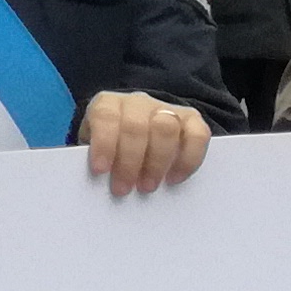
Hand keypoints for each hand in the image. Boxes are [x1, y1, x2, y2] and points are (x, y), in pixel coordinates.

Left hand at [80, 89, 211, 195]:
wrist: (137, 128)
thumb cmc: (111, 143)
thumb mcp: (94, 145)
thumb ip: (94, 156)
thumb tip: (93, 182)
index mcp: (107, 103)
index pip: (105, 117)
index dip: (103, 143)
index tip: (99, 171)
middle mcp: (137, 101)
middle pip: (136, 126)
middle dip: (129, 161)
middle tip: (124, 188)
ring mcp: (166, 108)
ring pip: (166, 128)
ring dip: (157, 162)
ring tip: (147, 187)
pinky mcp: (191, 119)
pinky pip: (197, 135)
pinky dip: (188, 159)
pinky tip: (175, 178)